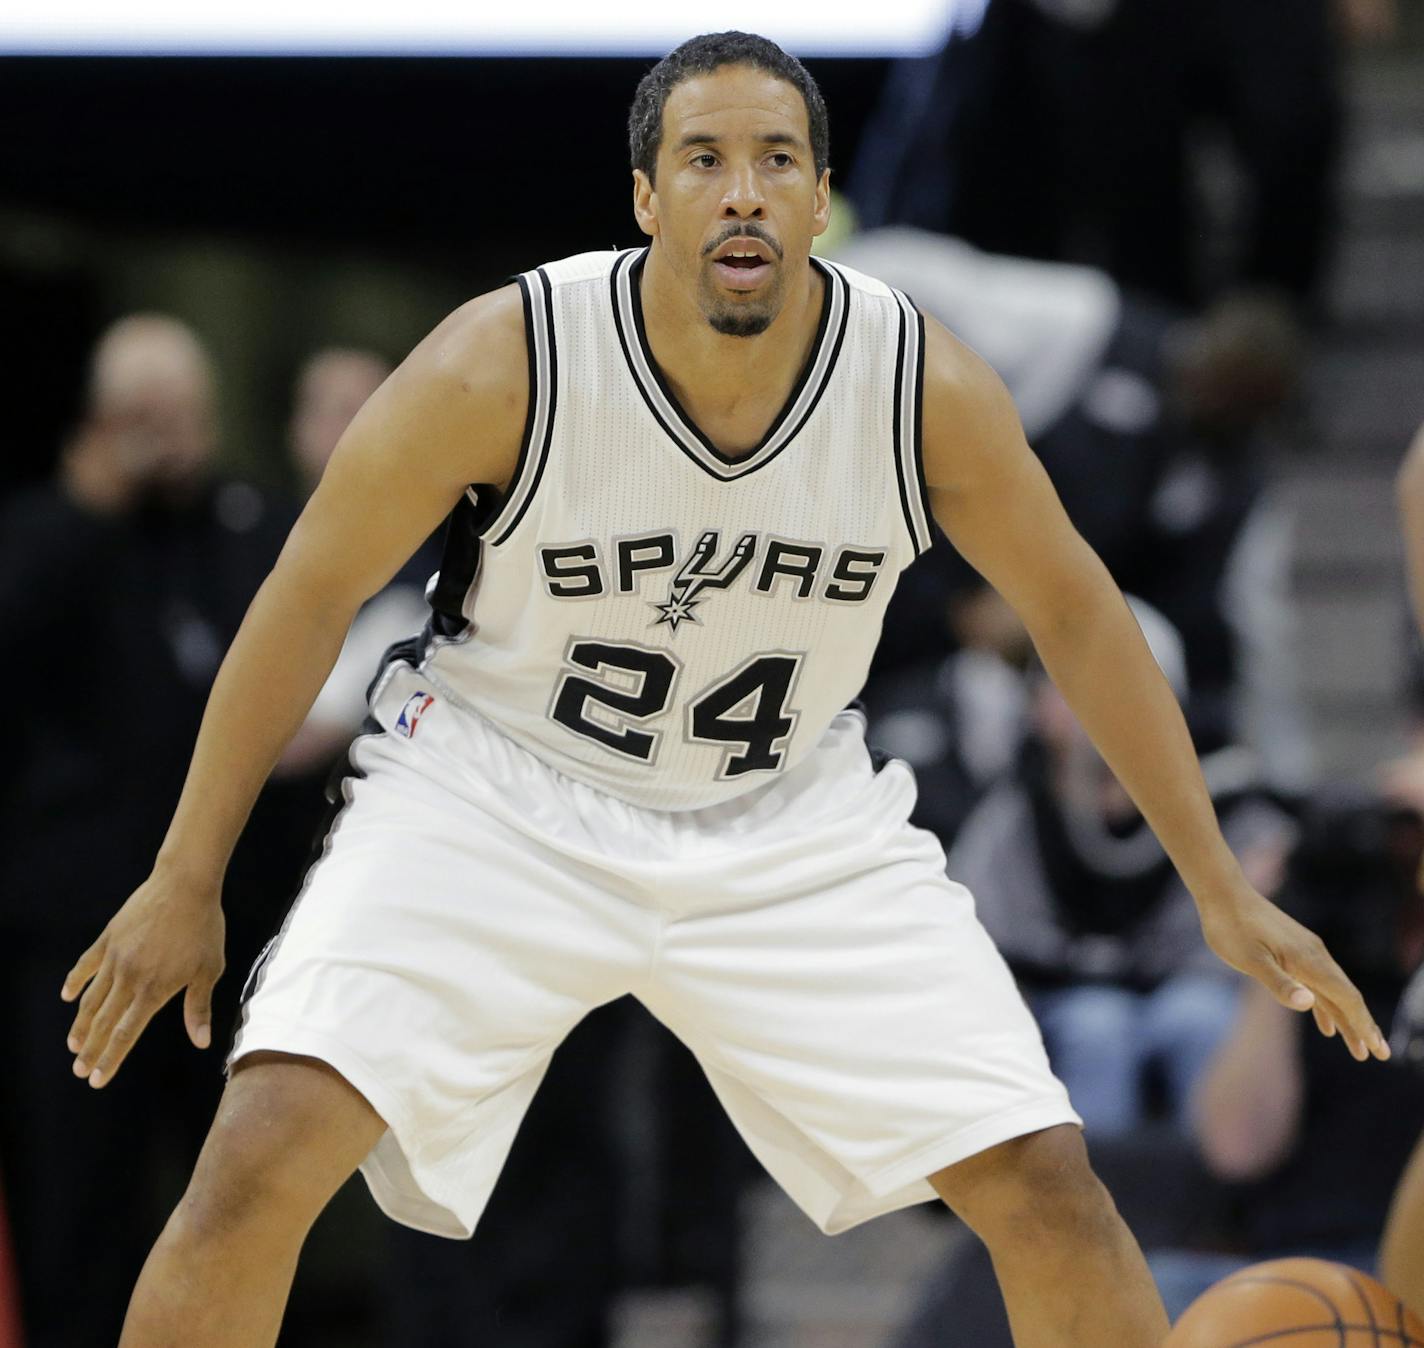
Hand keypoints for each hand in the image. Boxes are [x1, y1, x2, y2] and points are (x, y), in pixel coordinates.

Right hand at [61, 871, 225, 1087]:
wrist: (185, 885)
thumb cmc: (204, 928)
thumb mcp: (209, 969)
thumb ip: (198, 1007)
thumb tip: (201, 1042)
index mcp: (154, 990)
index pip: (127, 1033)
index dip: (111, 1058)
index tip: (96, 1079)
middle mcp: (129, 978)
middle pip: (105, 1021)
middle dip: (91, 1048)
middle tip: (78, 1069)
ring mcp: (115, 957)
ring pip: (92, 998)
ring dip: (81, 1023)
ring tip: (73, 1044)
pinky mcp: (109, 938)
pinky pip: (86, 964)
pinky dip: (76, 981)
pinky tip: (67, 996)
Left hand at [1199, 886, 1389, 1062]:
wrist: (1222, 892)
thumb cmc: (1231, 927)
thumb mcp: (1249, 959)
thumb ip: (1279, 983)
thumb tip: (1308, 1003)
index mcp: (1307, 961)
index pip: (1346, 998)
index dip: (1363, 1024)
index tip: (1377, 1049)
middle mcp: (1314, 955)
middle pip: (1346, 997)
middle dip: (1362, 1027)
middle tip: (1379, 1055)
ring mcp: (1306, 951)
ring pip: (1333, 991)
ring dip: (1345, 1019)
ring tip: (1356, 1046)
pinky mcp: (1294, 949)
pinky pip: (1318, 982)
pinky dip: (1325, 1005)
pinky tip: (1324, 1023)